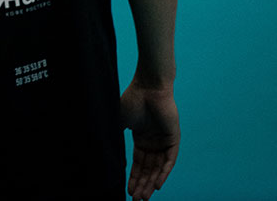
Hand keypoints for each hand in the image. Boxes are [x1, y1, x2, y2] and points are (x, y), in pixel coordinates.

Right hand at [120, 80, 178, 199]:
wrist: (148, 87)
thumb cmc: (132, 100)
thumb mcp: (119, 122)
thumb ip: (114, 136)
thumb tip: (102, 151)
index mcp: (141, 138)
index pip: (138, 163)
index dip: (134, 178)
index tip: (128, 191)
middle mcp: (153, 141)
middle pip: (148, 169)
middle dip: (142, 185)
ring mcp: (164, 141)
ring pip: (158, 168)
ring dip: (151, 183)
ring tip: (144, 198)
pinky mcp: (173, 139)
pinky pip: (169, 160)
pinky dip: (164, 173)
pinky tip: (157, 186)